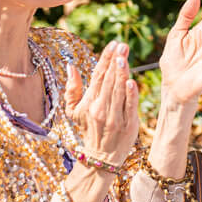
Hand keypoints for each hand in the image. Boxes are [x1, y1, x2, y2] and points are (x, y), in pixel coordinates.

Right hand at [64, 41, 140, 170]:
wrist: (101, 157)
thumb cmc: (89, 129)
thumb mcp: (75, 111)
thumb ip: (72, 89)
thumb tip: (70, 66)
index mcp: (89, 102)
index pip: (97, 76)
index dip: (105, 59)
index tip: (113, 44)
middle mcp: (100, 108)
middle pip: (108, 81)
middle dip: (115, 61)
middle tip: (122, 45)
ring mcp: (114, 117)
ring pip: (118, 91)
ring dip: (121, 73)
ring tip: (124, 56)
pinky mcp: (128, 125)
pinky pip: (129, 107)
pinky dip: (130, 95)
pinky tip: (131, 81)